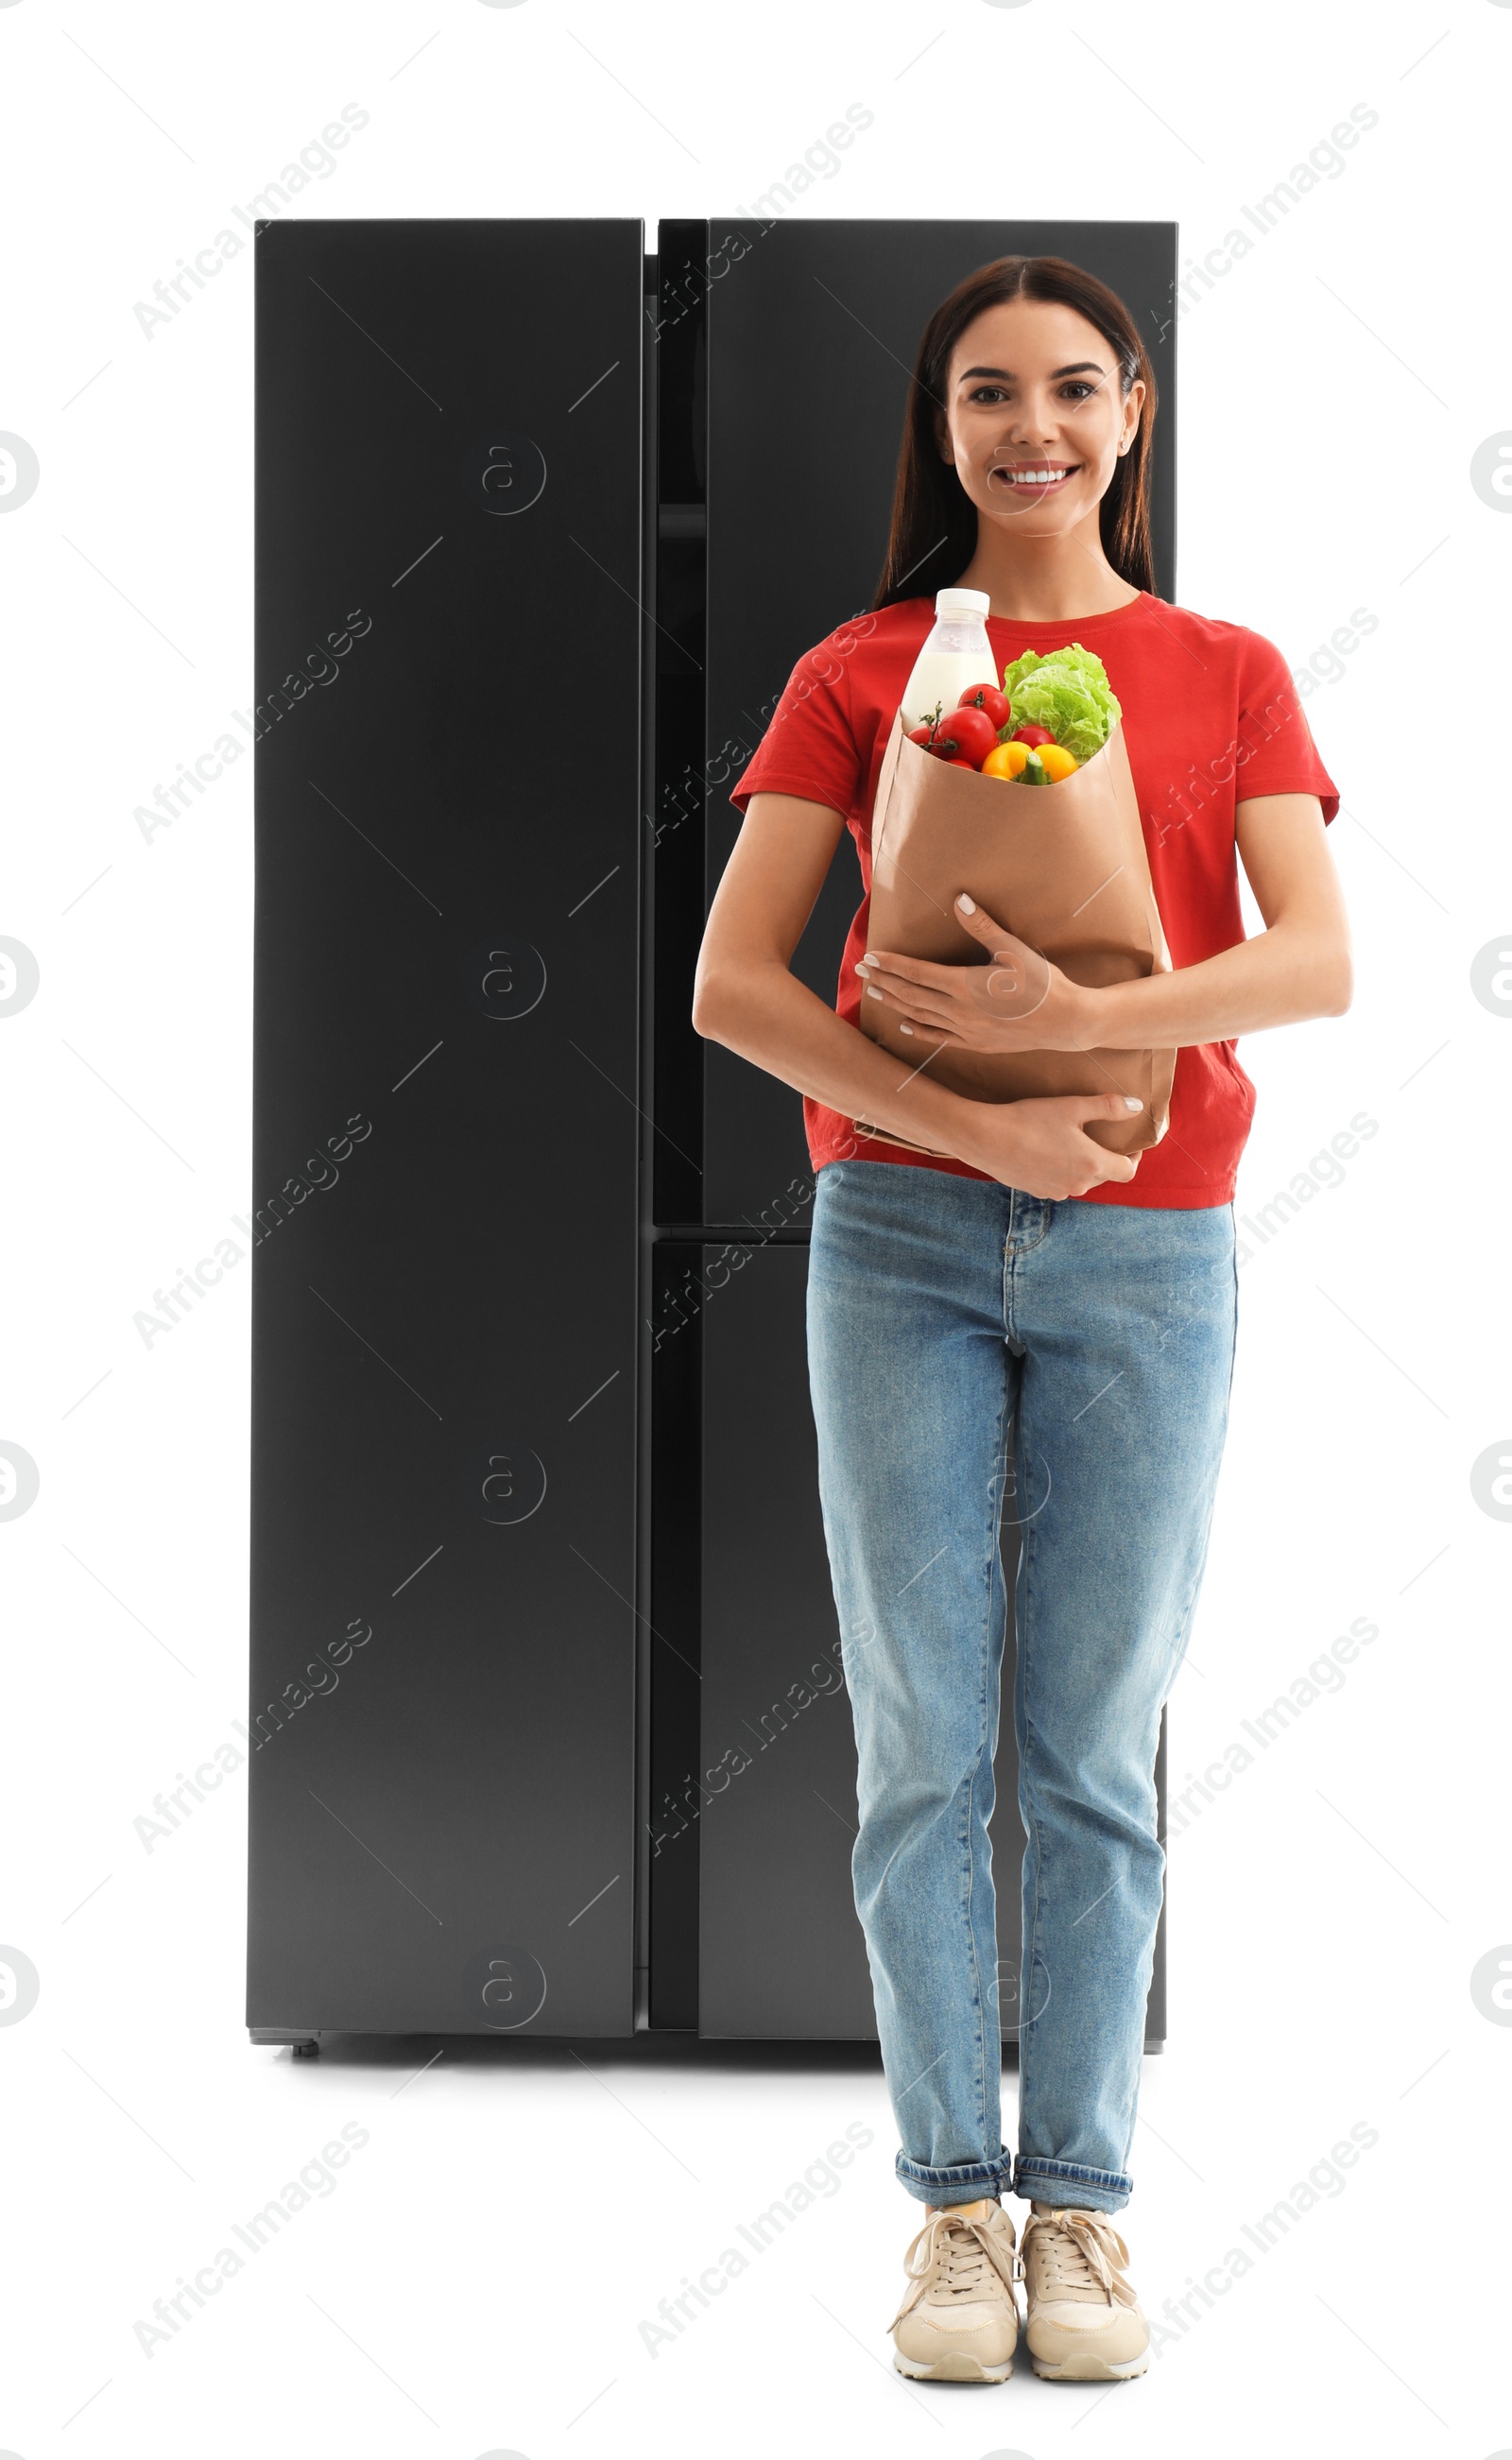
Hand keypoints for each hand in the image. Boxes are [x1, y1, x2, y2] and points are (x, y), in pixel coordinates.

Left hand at [856, 894, 1095, 1053]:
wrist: (1066, 1022)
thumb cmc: (1043, 982)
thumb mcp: (1013, 949)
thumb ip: (982, 925)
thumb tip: (959, 899)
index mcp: (965, 985)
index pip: (917, 973)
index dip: (891, 964)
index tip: (871, 957)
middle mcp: (960, 1011)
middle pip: (911, 994)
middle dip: (884, 981)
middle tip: (861, 971)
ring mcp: (966, 1031)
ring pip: (920, 1016)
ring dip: (895, 1003)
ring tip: (874, 992)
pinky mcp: (976, 1044)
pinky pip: (939, 1038)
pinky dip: (919, 1030)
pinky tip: (905, 1024)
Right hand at [954, 1091, 1143, 1197]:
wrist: (985, 1138)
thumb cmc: (1030, 1119)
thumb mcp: (1072, 1106)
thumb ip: (1108, 1107)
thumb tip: (1136, 1107)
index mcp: (1092, 1165)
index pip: (1127, 1171)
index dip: (1134, 1158)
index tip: (1131, 1144)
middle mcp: (1077, 1185)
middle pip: (1104, 1176)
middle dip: (1106, 1159)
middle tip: (1099, 1137)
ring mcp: (1056, 1192)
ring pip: (1081, 1181)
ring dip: (1082, 1166)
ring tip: (1071, 1144)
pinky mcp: (1037, 1192)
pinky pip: (1059, 1184)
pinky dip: (1061, 1171)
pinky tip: (1047, 1152)